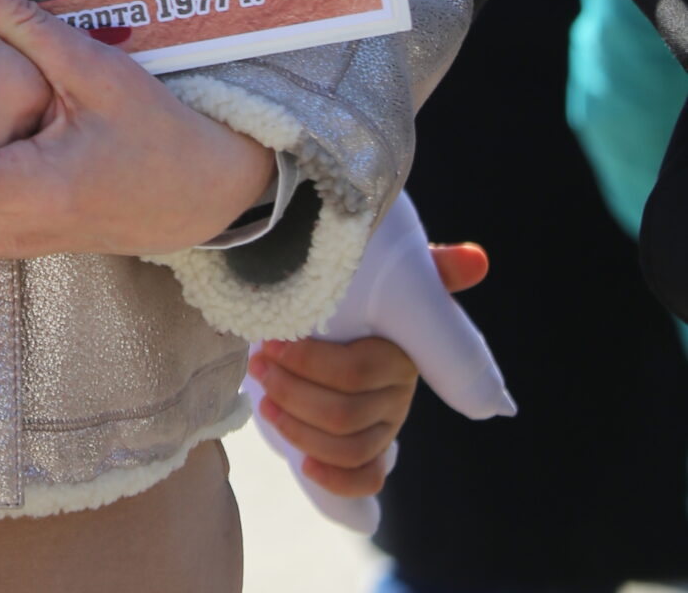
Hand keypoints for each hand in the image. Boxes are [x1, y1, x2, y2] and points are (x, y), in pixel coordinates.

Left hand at [248, 242, 488, 499]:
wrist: (333, 316)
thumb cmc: (352, 288)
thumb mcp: (378, 267)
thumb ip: (425, 264)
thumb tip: (478, 258)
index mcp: (401, 354)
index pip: (356, 372)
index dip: (309, 361)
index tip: (270, 342)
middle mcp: (400, 395)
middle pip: (344, 413)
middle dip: (292, 391)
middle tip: (259, 366)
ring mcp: (388, 426)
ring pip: (348, 446)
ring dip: (298, 427)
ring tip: (263, 397)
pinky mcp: (375, 451)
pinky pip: (367, 479)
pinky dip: (336, 479)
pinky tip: (304, 464)